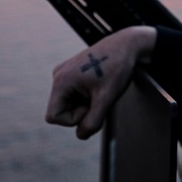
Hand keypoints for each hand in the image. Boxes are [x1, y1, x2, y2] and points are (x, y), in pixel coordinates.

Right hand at [45, 25, 156, 139]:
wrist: (127, 46)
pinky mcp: (72, 73)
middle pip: (62, 111)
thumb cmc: (117, 69)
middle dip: (82, 110)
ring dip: (85, 104)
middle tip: (100, 96)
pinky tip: (99, 85)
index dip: (74, 119)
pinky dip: (86, 96)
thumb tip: (81, 135)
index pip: (53, 117)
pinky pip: (73, 95)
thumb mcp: (106, 99)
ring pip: (69, 104)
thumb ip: (92, 122)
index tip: (92, 106)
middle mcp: (58, 76)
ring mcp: (64, 73)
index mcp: (61, 81)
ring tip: (101, 89)